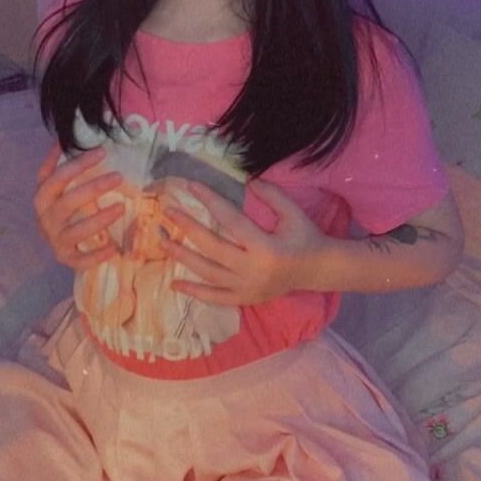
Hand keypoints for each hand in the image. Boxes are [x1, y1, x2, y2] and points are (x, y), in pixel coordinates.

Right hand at [33, 143, 123, 269]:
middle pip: (68, 202)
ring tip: (121, 207)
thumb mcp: (53, 187)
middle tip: (118, 176)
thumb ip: (56, 166)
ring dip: (99, 219)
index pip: (57, 178)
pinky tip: (115, 247)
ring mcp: (55, 240)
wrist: (52, 241)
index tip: (102, 152)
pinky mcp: (66, 258)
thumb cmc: (58, 209)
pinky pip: (81, 260)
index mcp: (42, 198)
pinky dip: (97, 255)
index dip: (78, 165)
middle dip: (94, 188)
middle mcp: (46, 219)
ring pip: (76, 231)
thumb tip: (62, 140)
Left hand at [159, 178, 333, 305]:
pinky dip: (194, 293)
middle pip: (211, 247)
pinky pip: (214, 298)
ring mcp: (247, 288)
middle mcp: (252, 269)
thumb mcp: (294, 213)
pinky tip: (174, 284)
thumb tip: (248, 180)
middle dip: (187, 228)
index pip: (229, 220)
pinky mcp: (245, 299)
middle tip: (168, 211)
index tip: (190, 186)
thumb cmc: (305, 237)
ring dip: (182, 257)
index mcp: (265, 247)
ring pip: (207, 272)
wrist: (318, 271)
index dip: (209, 201)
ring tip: (162, 241)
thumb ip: (272, 195)